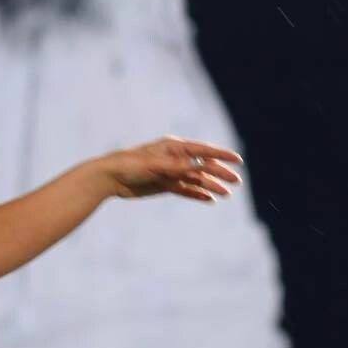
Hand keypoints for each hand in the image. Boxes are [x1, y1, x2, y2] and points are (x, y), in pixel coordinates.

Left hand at [103, 135, 242, 202]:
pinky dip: (197, 194)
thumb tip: (196, 167)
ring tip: (226, 194)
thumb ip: (175, 166)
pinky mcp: (164, 185)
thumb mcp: (153, 165)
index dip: (221, 155)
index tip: (238, 160)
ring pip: (195, 179)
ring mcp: (170, 172)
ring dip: (211, 185)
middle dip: (219, 173)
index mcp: (172, 147)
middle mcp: (174, 158)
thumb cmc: (128, 165)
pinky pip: (185, 190)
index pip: (202, 150)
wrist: (109, 177)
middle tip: (236, 181)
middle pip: (202, 166)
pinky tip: (209, 199)